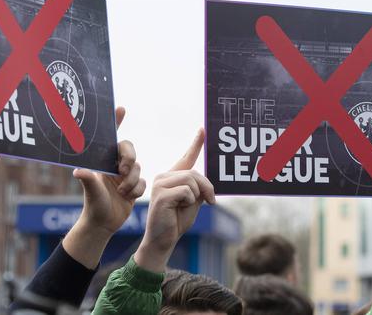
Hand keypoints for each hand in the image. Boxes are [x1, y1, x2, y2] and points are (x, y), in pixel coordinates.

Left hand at [62, 107, 145, 268]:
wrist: (103, 225)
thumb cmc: (93, 207)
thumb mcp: (91, 192)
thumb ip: (87, 179)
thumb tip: (78, 171)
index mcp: (102, 161)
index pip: (110, 138)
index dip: (116, 121)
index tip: (121, 108)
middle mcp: (113, 165)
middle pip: (129, 149)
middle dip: (128, 158)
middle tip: (122, 170)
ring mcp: (124, 175)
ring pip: (138, 167)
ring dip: (131, 180)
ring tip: (121, 191)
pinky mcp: (134, 186)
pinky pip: (143, 181)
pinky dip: (137, 189)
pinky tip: (127, 197)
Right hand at [134, 129, 214, 272]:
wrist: (163, 241)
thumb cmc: (177, 222)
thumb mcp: (193, 201)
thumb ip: (198, 188)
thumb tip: (205, 180)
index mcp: (172, 177)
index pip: (186, 157)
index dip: (196, 143)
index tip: (203, 129)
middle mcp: (164, 176)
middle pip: (195, 172)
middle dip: (207, 187)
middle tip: (211, 201)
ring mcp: (160, 184)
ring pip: (192, 180)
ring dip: (197, 196)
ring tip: (187, 206)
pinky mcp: (161, 194)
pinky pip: (187, 191)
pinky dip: (189, 202)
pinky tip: (178, 209)